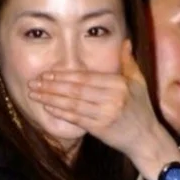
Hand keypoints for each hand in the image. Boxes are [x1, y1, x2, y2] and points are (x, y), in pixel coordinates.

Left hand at [27, 40, 162, 160]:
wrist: (146, 138)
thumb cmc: (140, 108)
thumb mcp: (138, 82)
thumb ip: (128, 62)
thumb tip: (125, 41)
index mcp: (119, 84)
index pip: (85, 77)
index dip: (64, 75)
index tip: (47, 73)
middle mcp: (113, 98)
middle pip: (75, 89)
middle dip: (52, 85)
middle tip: (33, 82)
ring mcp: (105, 114)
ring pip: (72, 104)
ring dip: (50, 98)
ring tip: (34, 94)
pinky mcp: (100, 129)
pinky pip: (75, 118)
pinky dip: (60, 112)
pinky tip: (47, 107)